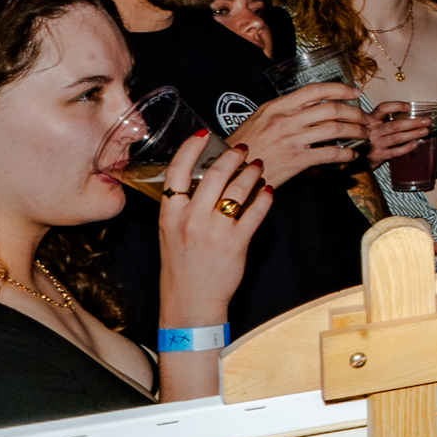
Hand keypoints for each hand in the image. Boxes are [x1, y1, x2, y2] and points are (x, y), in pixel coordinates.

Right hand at [153, 133, 272, 324]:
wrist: (190, 302)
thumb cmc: (181, 267)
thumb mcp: (170, 232)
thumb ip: (182, 207)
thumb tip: (201, 180)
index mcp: (169, 214)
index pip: (176, 171)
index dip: (191, 148)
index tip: (204, 134)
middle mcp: (189, 219)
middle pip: (213, 175)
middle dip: (232, 157)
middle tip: (243, 149)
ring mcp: (213, 231)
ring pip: (237, 189)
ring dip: (251, 174)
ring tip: (258, 167)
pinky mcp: (236, 242)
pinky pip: (255, 212)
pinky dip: (264, 198)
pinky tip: (267, 191)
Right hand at [226, 83, 372, 187]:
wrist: (230, 171)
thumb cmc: (245, 145)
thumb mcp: (260, 118)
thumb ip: (284, 109)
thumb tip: (310, 102)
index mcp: (277, 106)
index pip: (315, 90)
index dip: (340, 89)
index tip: (355, 92)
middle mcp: (286, 120)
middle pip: (331, 109)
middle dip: (354, 112)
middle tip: (364, 118)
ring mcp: (292, 140)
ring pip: (335, 130)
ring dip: (355, 132)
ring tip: (364, 135)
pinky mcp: (297, 161)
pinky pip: (330, 154)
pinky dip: (346, 154)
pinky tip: (352, 155)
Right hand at [364, 103, 436, 167]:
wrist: (356, 158)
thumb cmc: (370, 138)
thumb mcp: (374, 126)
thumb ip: (387, 121)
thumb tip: (413, 117)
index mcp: (371, 120)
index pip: (383, 109)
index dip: (396, 106)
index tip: (409, 106)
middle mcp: (372, 131)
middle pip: (395, 125)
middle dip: (413, 123)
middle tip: (427, 121)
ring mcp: (374, 144)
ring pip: (397, 138)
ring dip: (413, 134)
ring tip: (425, 131)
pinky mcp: (377, 155)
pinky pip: (394, 152)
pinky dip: (406, 148)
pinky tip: (415, 144)